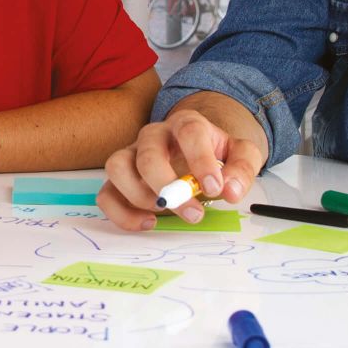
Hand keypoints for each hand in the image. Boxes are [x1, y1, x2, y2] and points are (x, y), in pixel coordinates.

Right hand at [98, 106, 264, 231]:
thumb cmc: (216, 154)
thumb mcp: (240, 155)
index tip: (215, 189)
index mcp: (186, 124)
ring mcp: (132, 154)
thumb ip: (241, 169)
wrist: (197, 151)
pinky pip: (106, 194)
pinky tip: (148, 223)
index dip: (201, 160)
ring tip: (164, 213)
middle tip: (193, 213)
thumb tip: (230, 190)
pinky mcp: (120, 179)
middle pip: (148, 153)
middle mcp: (154, 135)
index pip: (189, 132)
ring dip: (138, 195)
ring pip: (117, 166)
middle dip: (168, 186)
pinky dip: (122, 213)